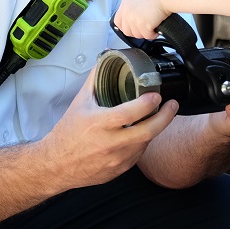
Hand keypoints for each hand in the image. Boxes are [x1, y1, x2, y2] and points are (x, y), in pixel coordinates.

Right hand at [43, 67, 179, 188]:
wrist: (57, 165)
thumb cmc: (68, 133)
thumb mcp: (79, 103)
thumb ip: (95, 80)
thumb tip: (106, 59)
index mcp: (98, 124)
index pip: (129, 113)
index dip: (147, 103)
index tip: (156, 95)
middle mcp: (109, 143)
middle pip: (147, 131)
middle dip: (165, 117)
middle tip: (172, 105)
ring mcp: (116, 159)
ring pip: (146, 143)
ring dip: (155, 129)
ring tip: (159, 116)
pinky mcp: (120, 170)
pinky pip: (139, 155)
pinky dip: (143, 142)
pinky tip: (142, 133)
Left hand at [113, 0, 169, 39]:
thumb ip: (134, 6)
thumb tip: (136, 16)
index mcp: (126, 3)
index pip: (118, 21)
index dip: (126, 27)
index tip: (133, 28)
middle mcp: (128, 12)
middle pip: (127, 31)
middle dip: (137, 31)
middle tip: (146, 28)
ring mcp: (134, 19)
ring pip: (137, 35)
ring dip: (146, 33)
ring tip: (153, 26)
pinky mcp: (143, 24)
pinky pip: (147, 36)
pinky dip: (153, 34)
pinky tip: (157, 29)